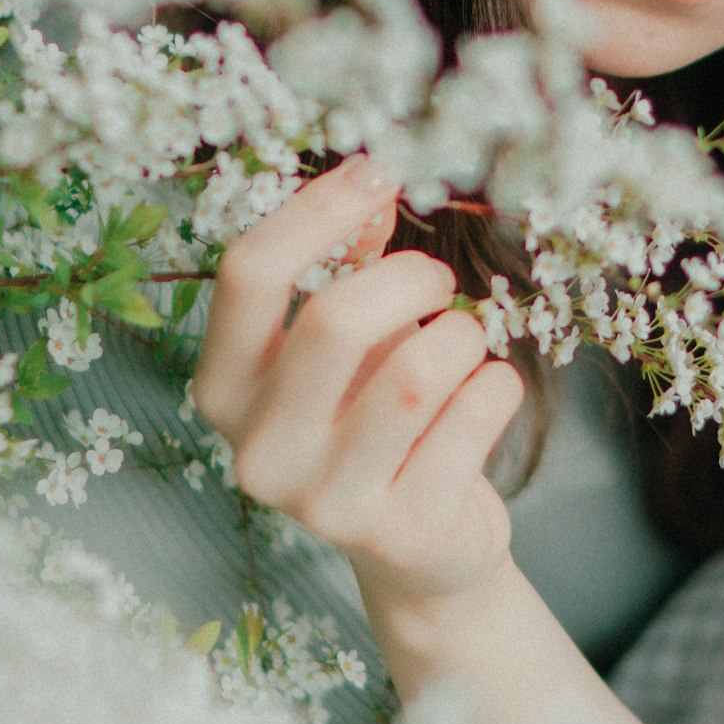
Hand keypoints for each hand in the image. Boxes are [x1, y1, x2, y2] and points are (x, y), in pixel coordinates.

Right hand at [192, 155, 528, 611]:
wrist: (419, 551)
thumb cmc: (374, 421)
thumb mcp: (345, 346)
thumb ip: (347, 267)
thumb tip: (370, 187)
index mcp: (224, 391)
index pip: (248, 274)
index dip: (318, 207)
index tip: (378, 171)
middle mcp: (261, 452)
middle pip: (335, 319)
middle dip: (409, 277)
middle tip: (438, 278)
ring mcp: (328, 504)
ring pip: (419, 369)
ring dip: (460, 334)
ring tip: (460, 346)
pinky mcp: (404, 531)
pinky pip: (477, 410)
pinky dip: (498, 383)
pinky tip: (484, 397)